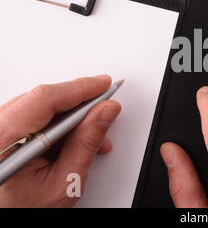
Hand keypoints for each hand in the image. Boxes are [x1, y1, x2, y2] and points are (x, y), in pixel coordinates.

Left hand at [0, 75, 120, 207]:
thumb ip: (86, 143)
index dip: (79, 89)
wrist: (6, 222)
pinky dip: (56, 123)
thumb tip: (105, 111)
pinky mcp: (2, 134)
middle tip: (104, 105)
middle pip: (41, 100)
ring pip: (38, 107)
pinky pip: (31, 117)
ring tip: (93, 131)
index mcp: (2, 143)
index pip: (44, 101)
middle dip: (79, 102)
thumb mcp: (64, 182)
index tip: (103, 86)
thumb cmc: (24, 212)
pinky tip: (74, 136)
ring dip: (70, 116)